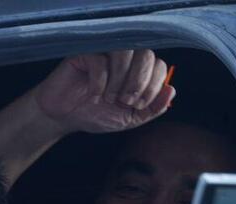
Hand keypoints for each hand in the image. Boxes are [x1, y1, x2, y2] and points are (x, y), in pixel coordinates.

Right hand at [35, 50, 174, 134]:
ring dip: (120, 80)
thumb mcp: (129, 118)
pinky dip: (100, 81)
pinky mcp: (85, 54)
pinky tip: (93, 94)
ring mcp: (104, 53)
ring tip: (108, 98)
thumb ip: (153, 108)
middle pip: (146, 55)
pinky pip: (100, 59)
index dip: (153, 86)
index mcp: (138, 70)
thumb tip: (171, 90)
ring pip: (125, 52)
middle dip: (139, 82)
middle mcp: (124, 58)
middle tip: (125, 101)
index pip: (159, 65)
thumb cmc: (95, 114)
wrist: (63, 117)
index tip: (137, 105)